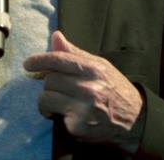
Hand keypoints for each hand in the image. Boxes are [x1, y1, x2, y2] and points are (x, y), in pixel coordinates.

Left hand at [23, 31, 143, 145]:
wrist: (135, 120)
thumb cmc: (114, 90)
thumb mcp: (100, 67)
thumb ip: (75, 53)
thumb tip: (56, 36)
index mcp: (93, 69)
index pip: (58, 59)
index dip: (39, 60)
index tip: (28, 64)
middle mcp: (89, 87)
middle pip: (50, 80)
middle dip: (49, 84)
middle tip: (57, 89)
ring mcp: (83, 108)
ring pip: (46, 98)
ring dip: (47, 101)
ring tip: (57, 103)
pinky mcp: (78, 126)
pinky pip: (54, 115)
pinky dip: (56, 116)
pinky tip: (68, 115)